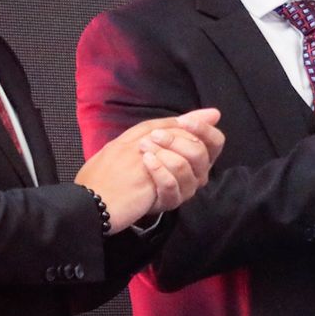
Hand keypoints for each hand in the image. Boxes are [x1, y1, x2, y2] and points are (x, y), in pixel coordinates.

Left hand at [75, 108, 223, 231]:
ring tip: (143, 151)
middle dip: (176, 141)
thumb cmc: (124, 160)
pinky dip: (159, 170)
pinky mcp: (170, 202)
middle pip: (202, 154)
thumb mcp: (148, 134)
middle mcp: (195, 173)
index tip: (184, 122)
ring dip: (164, 154)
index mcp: (193, 156)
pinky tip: (146, 162)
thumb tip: (214, 113)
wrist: (98, 192)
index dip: (203, 129)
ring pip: (188, 168)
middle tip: (153, 138)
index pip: (215, 142)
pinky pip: (173, 184)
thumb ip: (178, 124)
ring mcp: (184, 189)